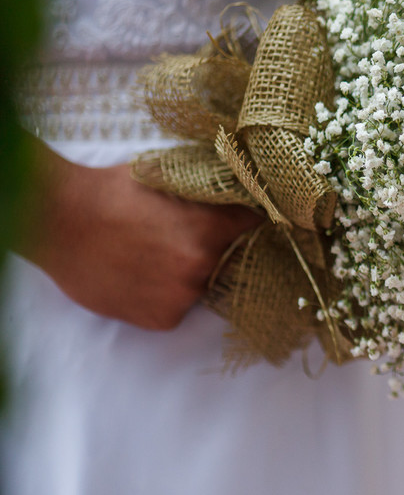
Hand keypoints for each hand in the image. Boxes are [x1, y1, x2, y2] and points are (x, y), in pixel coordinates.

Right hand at [18, 141, 261, 329]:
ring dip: (186, 275)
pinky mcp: (160, 319)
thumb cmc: (109, 190)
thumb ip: (207, 191)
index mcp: (213, 227)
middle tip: (178, 239)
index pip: (255, 227)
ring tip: (151, 257)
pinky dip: (163, 296)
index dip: (249, 223)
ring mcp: (182, 296)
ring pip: (200, 286)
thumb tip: (241, 186)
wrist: (57, 220)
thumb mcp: (167, 176)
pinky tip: (139, 276)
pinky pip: (176, 309)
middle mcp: (204, 265)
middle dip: (213, 250)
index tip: (246, 222)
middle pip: (229, 261)